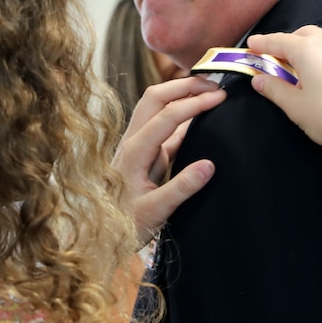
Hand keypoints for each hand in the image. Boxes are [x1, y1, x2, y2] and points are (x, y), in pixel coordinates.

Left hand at [112, 76, 224, 246]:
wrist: (101, 238)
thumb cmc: (126, 226)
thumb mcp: (156, 212)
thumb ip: (182, 188)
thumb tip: (210, 165)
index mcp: (134, 152)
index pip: (167, 116)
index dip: (195, 103)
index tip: (220, 97)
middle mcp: (132, 141)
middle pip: (155, 97)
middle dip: (185, 85)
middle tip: (215, 85)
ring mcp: (136, 145)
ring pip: (155, 106)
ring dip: (180, 94)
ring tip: (209, 92)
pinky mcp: (143, 154)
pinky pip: (162, 126)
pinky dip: (181, 115)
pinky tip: (200, 117)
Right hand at [248, 25, 321, 154]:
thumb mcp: (294, 105)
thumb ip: (274, 89)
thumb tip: (259, 81)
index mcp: (308, 50)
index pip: (278, 41)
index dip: (262, 43)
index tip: (251, 45)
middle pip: (303, 34)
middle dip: (286, 42)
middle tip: (273, 57)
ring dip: (306, 48)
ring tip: (296, 67)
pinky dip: (321, 57)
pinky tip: (319, 77)